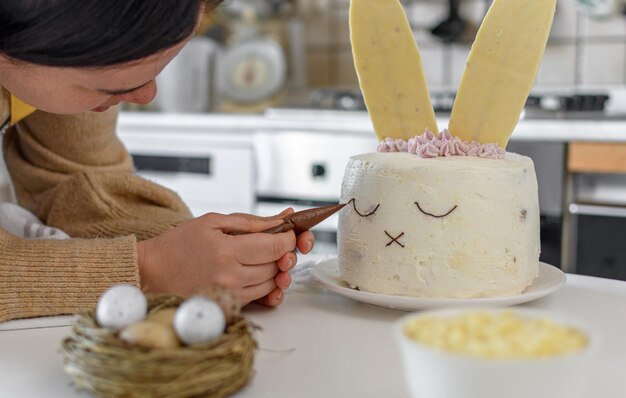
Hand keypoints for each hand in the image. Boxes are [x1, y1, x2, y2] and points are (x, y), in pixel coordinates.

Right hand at [137, 209, 314, 306]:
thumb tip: (283, 219)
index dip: (289, 239)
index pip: (275, 247)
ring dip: (274, 270)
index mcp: (227, 251)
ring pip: (271, 283)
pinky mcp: (227, 306)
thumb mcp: (213, 222)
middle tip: (273, 243)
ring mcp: (229, 294)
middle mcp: (231, 276)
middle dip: (282, 253)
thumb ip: (250, 222)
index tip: (288, 233)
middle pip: (276, 266)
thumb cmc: (180, 243)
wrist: (152, 272)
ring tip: (258, 257)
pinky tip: (252, 272)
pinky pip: (259, 297)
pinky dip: (263, 284)